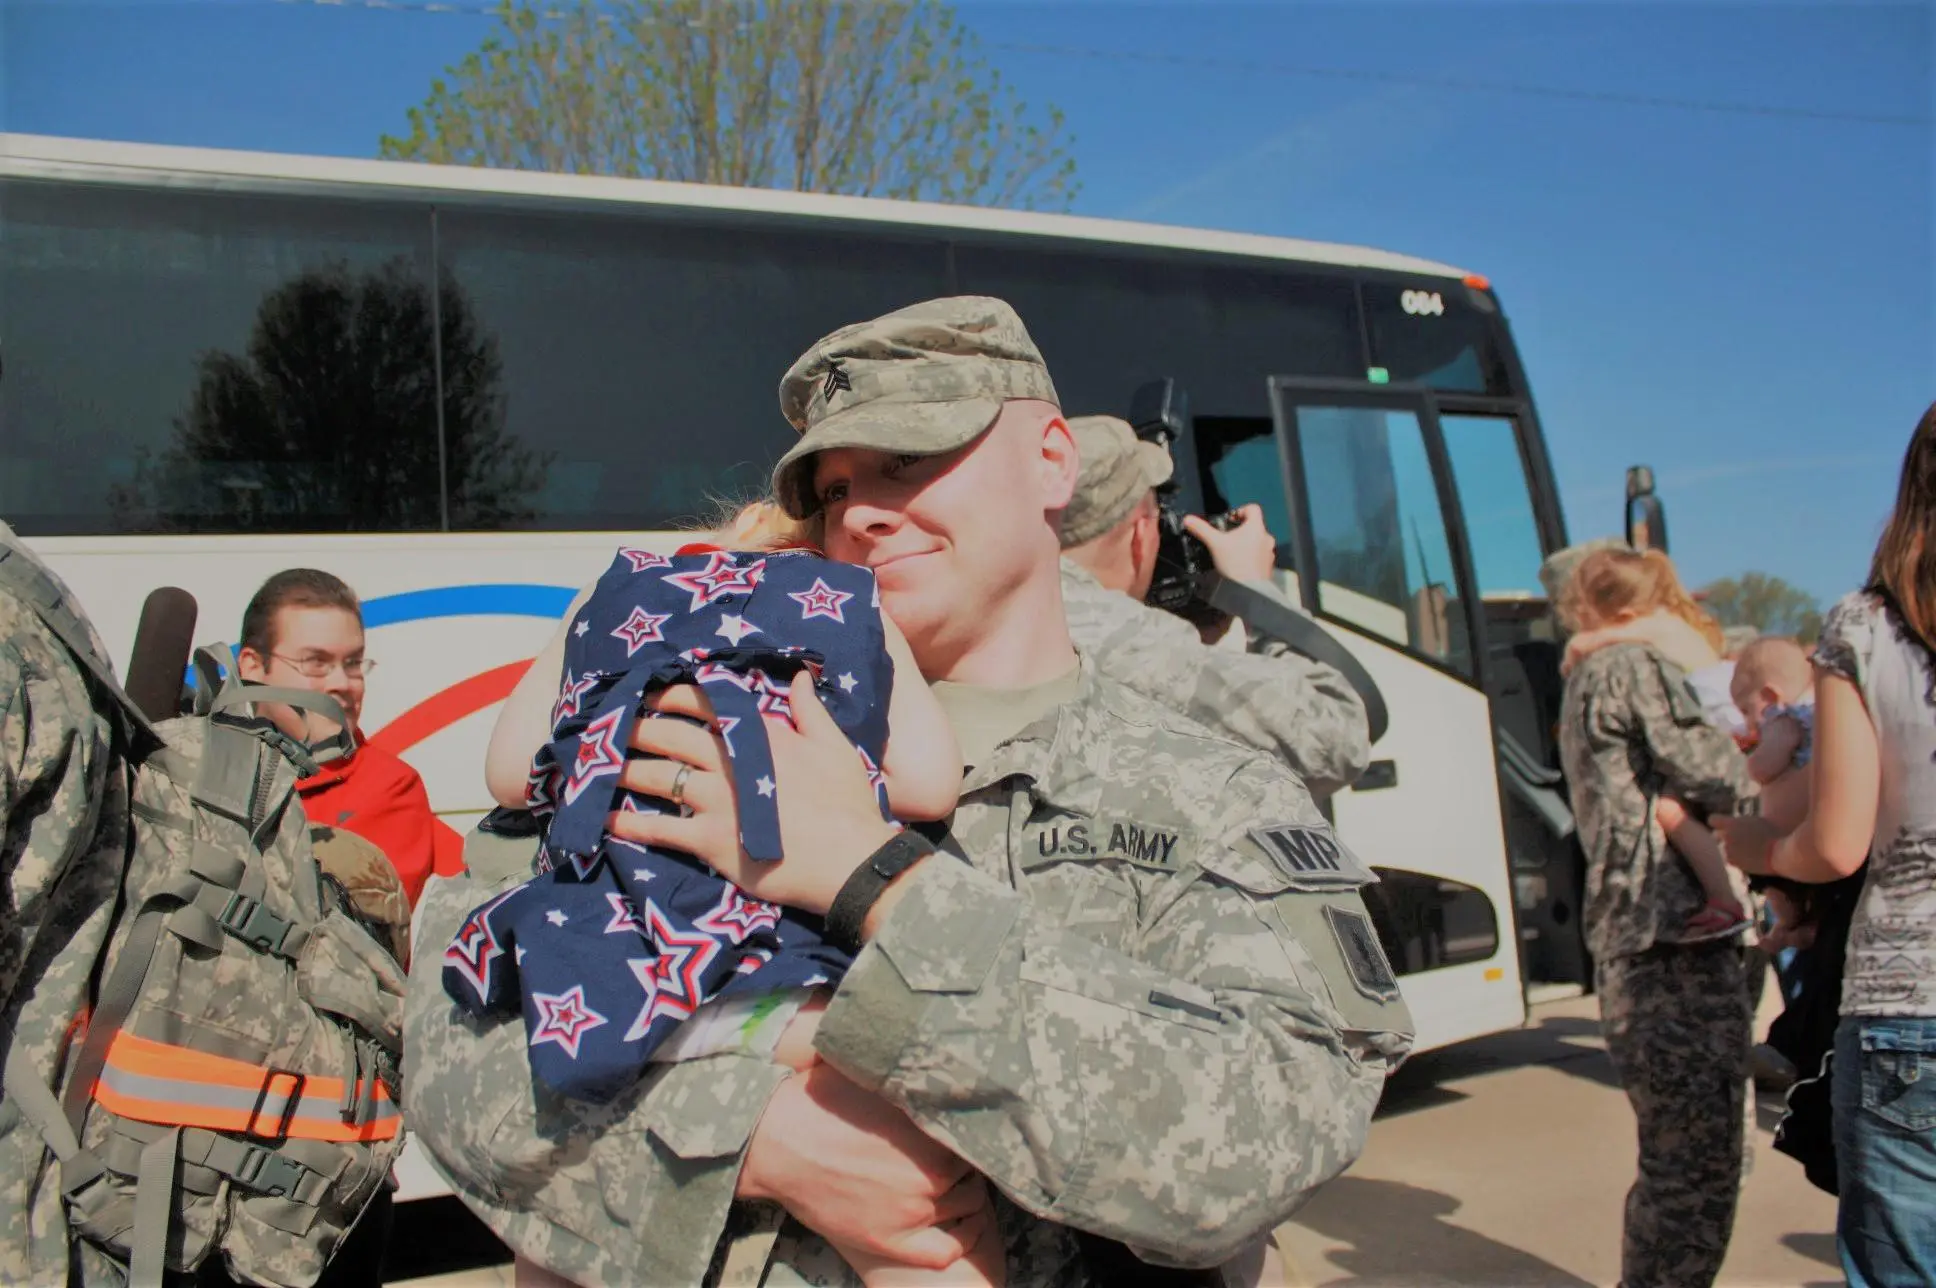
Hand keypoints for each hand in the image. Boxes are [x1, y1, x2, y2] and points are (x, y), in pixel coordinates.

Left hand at [608, 672, 898, 914]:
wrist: (851, 863)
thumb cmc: (848, 804)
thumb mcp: (835, 746)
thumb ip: (810, 710)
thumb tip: (799, 677)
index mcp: (760, 736)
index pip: (705, 704)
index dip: (671, 697)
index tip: (647, 693)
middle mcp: (730, 762)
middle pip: (670, 736)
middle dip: (635, 728)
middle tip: (606, 727)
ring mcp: (717, 801)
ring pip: (657, 777)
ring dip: (623, 770)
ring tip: (596, 767)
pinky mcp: (710, 841)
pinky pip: (659, 829)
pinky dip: (629, 824)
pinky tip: (606, 818)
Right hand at [738, 1063, 981, 1269]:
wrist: (775, 1140)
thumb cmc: (820, 1099)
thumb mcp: (872, 1072)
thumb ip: (911, 1075)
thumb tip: (939, 1058)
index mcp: (931, 1129)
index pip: (976, 1134)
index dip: (967, 1131)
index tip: (954, 1129)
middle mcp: (931, 1172)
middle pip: (974, 1169)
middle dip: (963, 1160)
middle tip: (946, 1154)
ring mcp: (912, 1210)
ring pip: (967, 1207)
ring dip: (962, 1194)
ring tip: (947, 1184)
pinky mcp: (889, 1240)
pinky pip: (944, 1252)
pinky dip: (958, 1240)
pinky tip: (955, 1227)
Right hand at [1183, 504, 1276, 582]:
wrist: (1250, 590)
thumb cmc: (1234, 562)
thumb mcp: (1214, 543)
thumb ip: (1201, 529)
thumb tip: (1188, 519)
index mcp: (1256, 527)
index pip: (1253, 508)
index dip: (1240, 511)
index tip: (1230, 521)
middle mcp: (1266, 537)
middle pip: (1254, 526)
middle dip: (1241, 531)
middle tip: (1227, 539)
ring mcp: (1269, 552)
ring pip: (1257, 542)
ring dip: (1247, 544)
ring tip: (1233, 554)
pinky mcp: (1268, 566)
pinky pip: (1260, 556)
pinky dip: (1251, 558)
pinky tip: (1239, 566)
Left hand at [1714, 813, 1779, 876]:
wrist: (1779, 853)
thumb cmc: (1772, 834)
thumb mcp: (1754, 821)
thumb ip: (1738, 822)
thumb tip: (1731, 822)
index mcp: (1731, 823)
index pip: (1712, 820)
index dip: (1718, 823)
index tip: (1724, 825)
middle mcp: (1726, 836)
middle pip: (1716, 835)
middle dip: (1723, 836)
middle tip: (1737, 839)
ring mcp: (1727, 849)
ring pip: (1722, 848)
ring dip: (1729, 848)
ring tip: (1745, 850)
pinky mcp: (1731, 861)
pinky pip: (1728, 859)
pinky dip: (1735, 859)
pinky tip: (1747, 858)